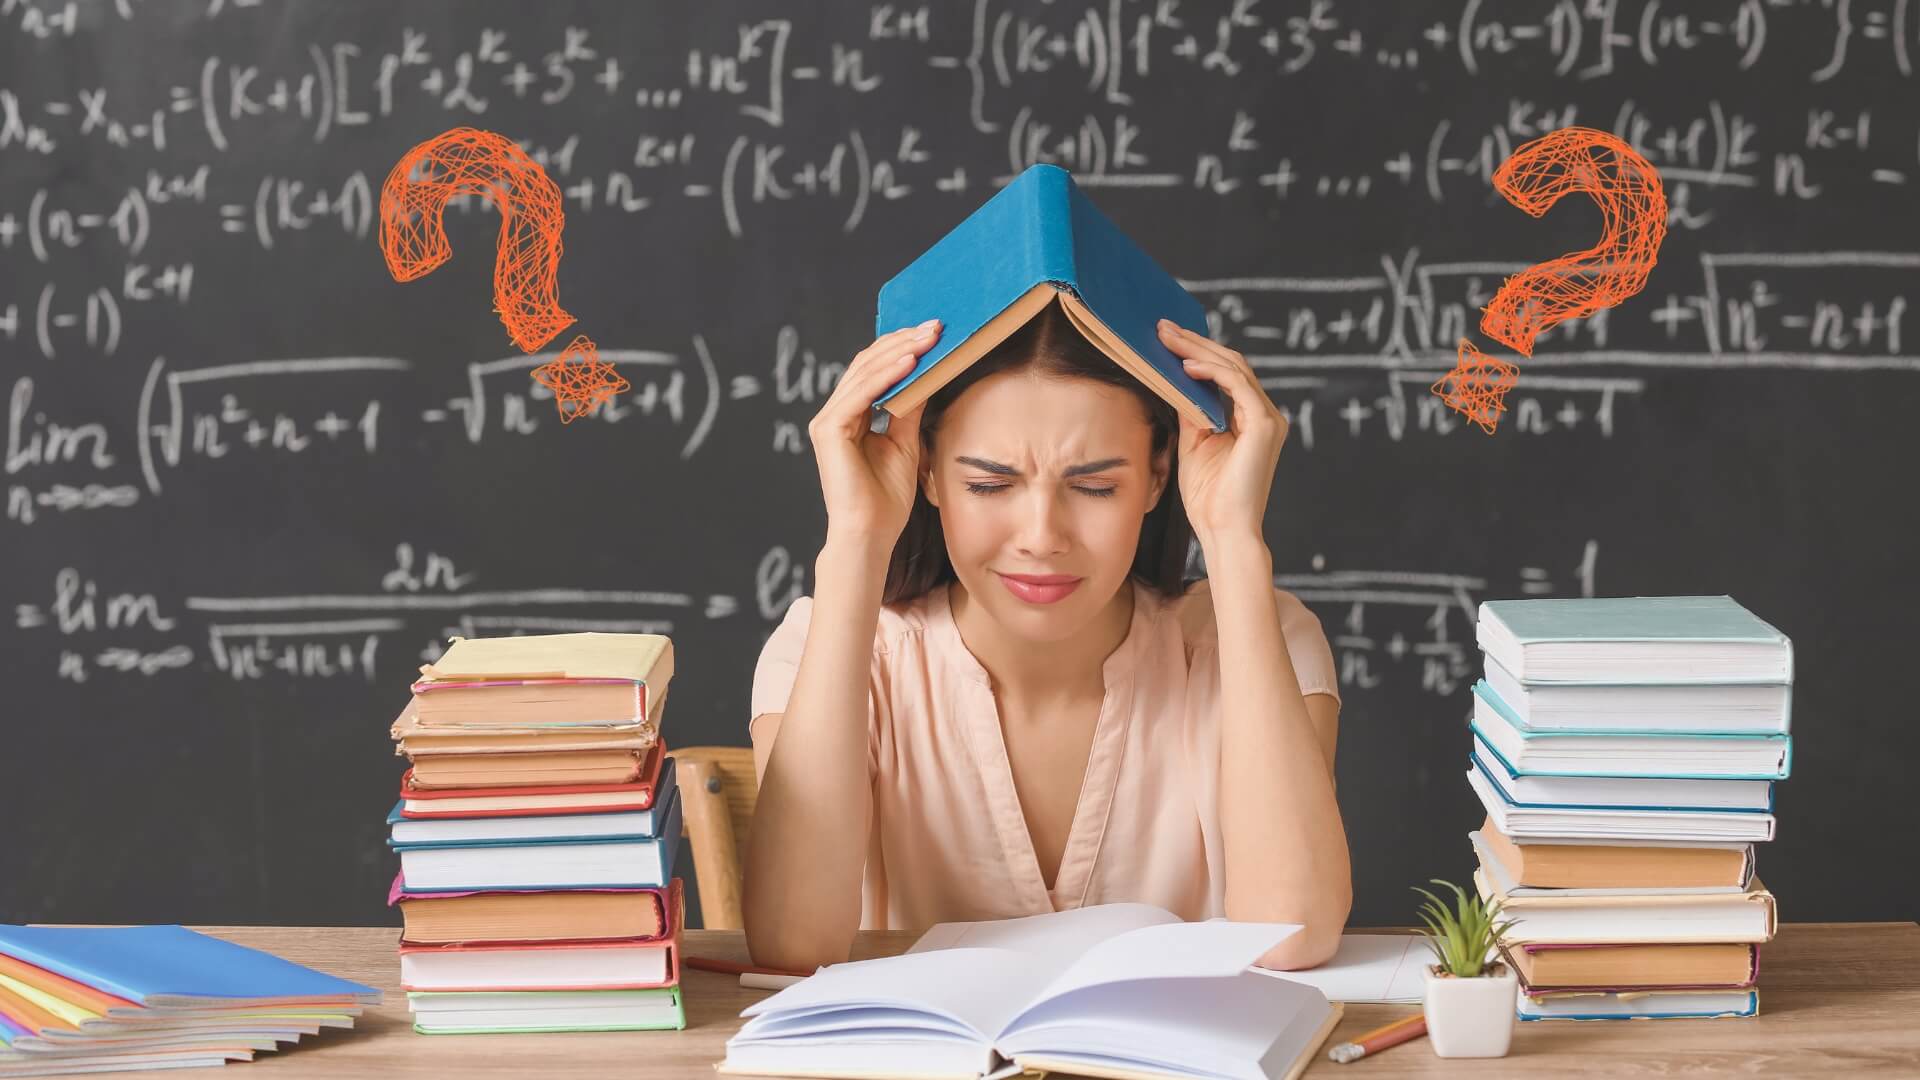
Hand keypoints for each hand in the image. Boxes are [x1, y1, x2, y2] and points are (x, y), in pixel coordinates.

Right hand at [808, 320, 942, 542]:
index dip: (901, 348)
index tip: (933, 334)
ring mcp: (828, 421)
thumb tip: (926, 374)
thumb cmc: (886, 498)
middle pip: (867, 364)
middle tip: (934, 326)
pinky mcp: (829, 430)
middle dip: (902, 342)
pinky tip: (911, 362)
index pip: (873, 370)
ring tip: (928, 338)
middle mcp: (835, 414)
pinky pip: (861, 394)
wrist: (870, 533)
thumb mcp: (905, 442)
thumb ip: (908, 408)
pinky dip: (886, 375)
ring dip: (899, 352)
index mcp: (850, 416)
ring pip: (864, 372)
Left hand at [1157, 318, 1288, 542]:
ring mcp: (1268, 419)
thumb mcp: (1192, 444)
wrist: (1224, 530)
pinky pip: (1237, 385)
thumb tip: (1175, 382)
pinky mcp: (1265, 425)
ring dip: (1198, 350)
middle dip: (1195, 343)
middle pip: (1231, 364)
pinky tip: (1187, 365)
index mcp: (1250, 419)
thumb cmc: (1208, 497)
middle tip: (1162, 327)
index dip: (1197, 352)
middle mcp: (1264, 415)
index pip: (1226, 374)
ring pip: (1234, 368)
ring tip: (1168, 338)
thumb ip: (1190, 412)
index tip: (1166, 338)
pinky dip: (1211, 372)